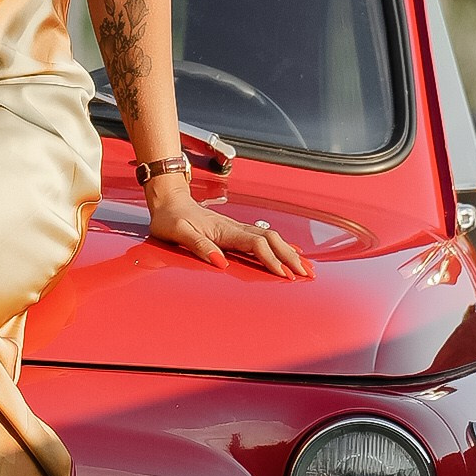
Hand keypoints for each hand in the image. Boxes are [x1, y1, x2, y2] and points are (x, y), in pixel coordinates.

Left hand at [146, 182, 312, 277]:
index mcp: (224, 229)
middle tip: (307, 274)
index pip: (256, 244)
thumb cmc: (170, 218)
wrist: (168, 200)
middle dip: (290, 257)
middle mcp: (236, 227)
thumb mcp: (178, 233)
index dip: (271, 259)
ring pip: (271, 238)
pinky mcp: (236, 231)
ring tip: (307, 268)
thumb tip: (221, 263)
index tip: (285, 274)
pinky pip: (264, 238)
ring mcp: (238, 228)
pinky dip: (281, 246)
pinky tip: (291, 253)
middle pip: (271, 240)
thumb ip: (199, 246)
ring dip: (290, 253)